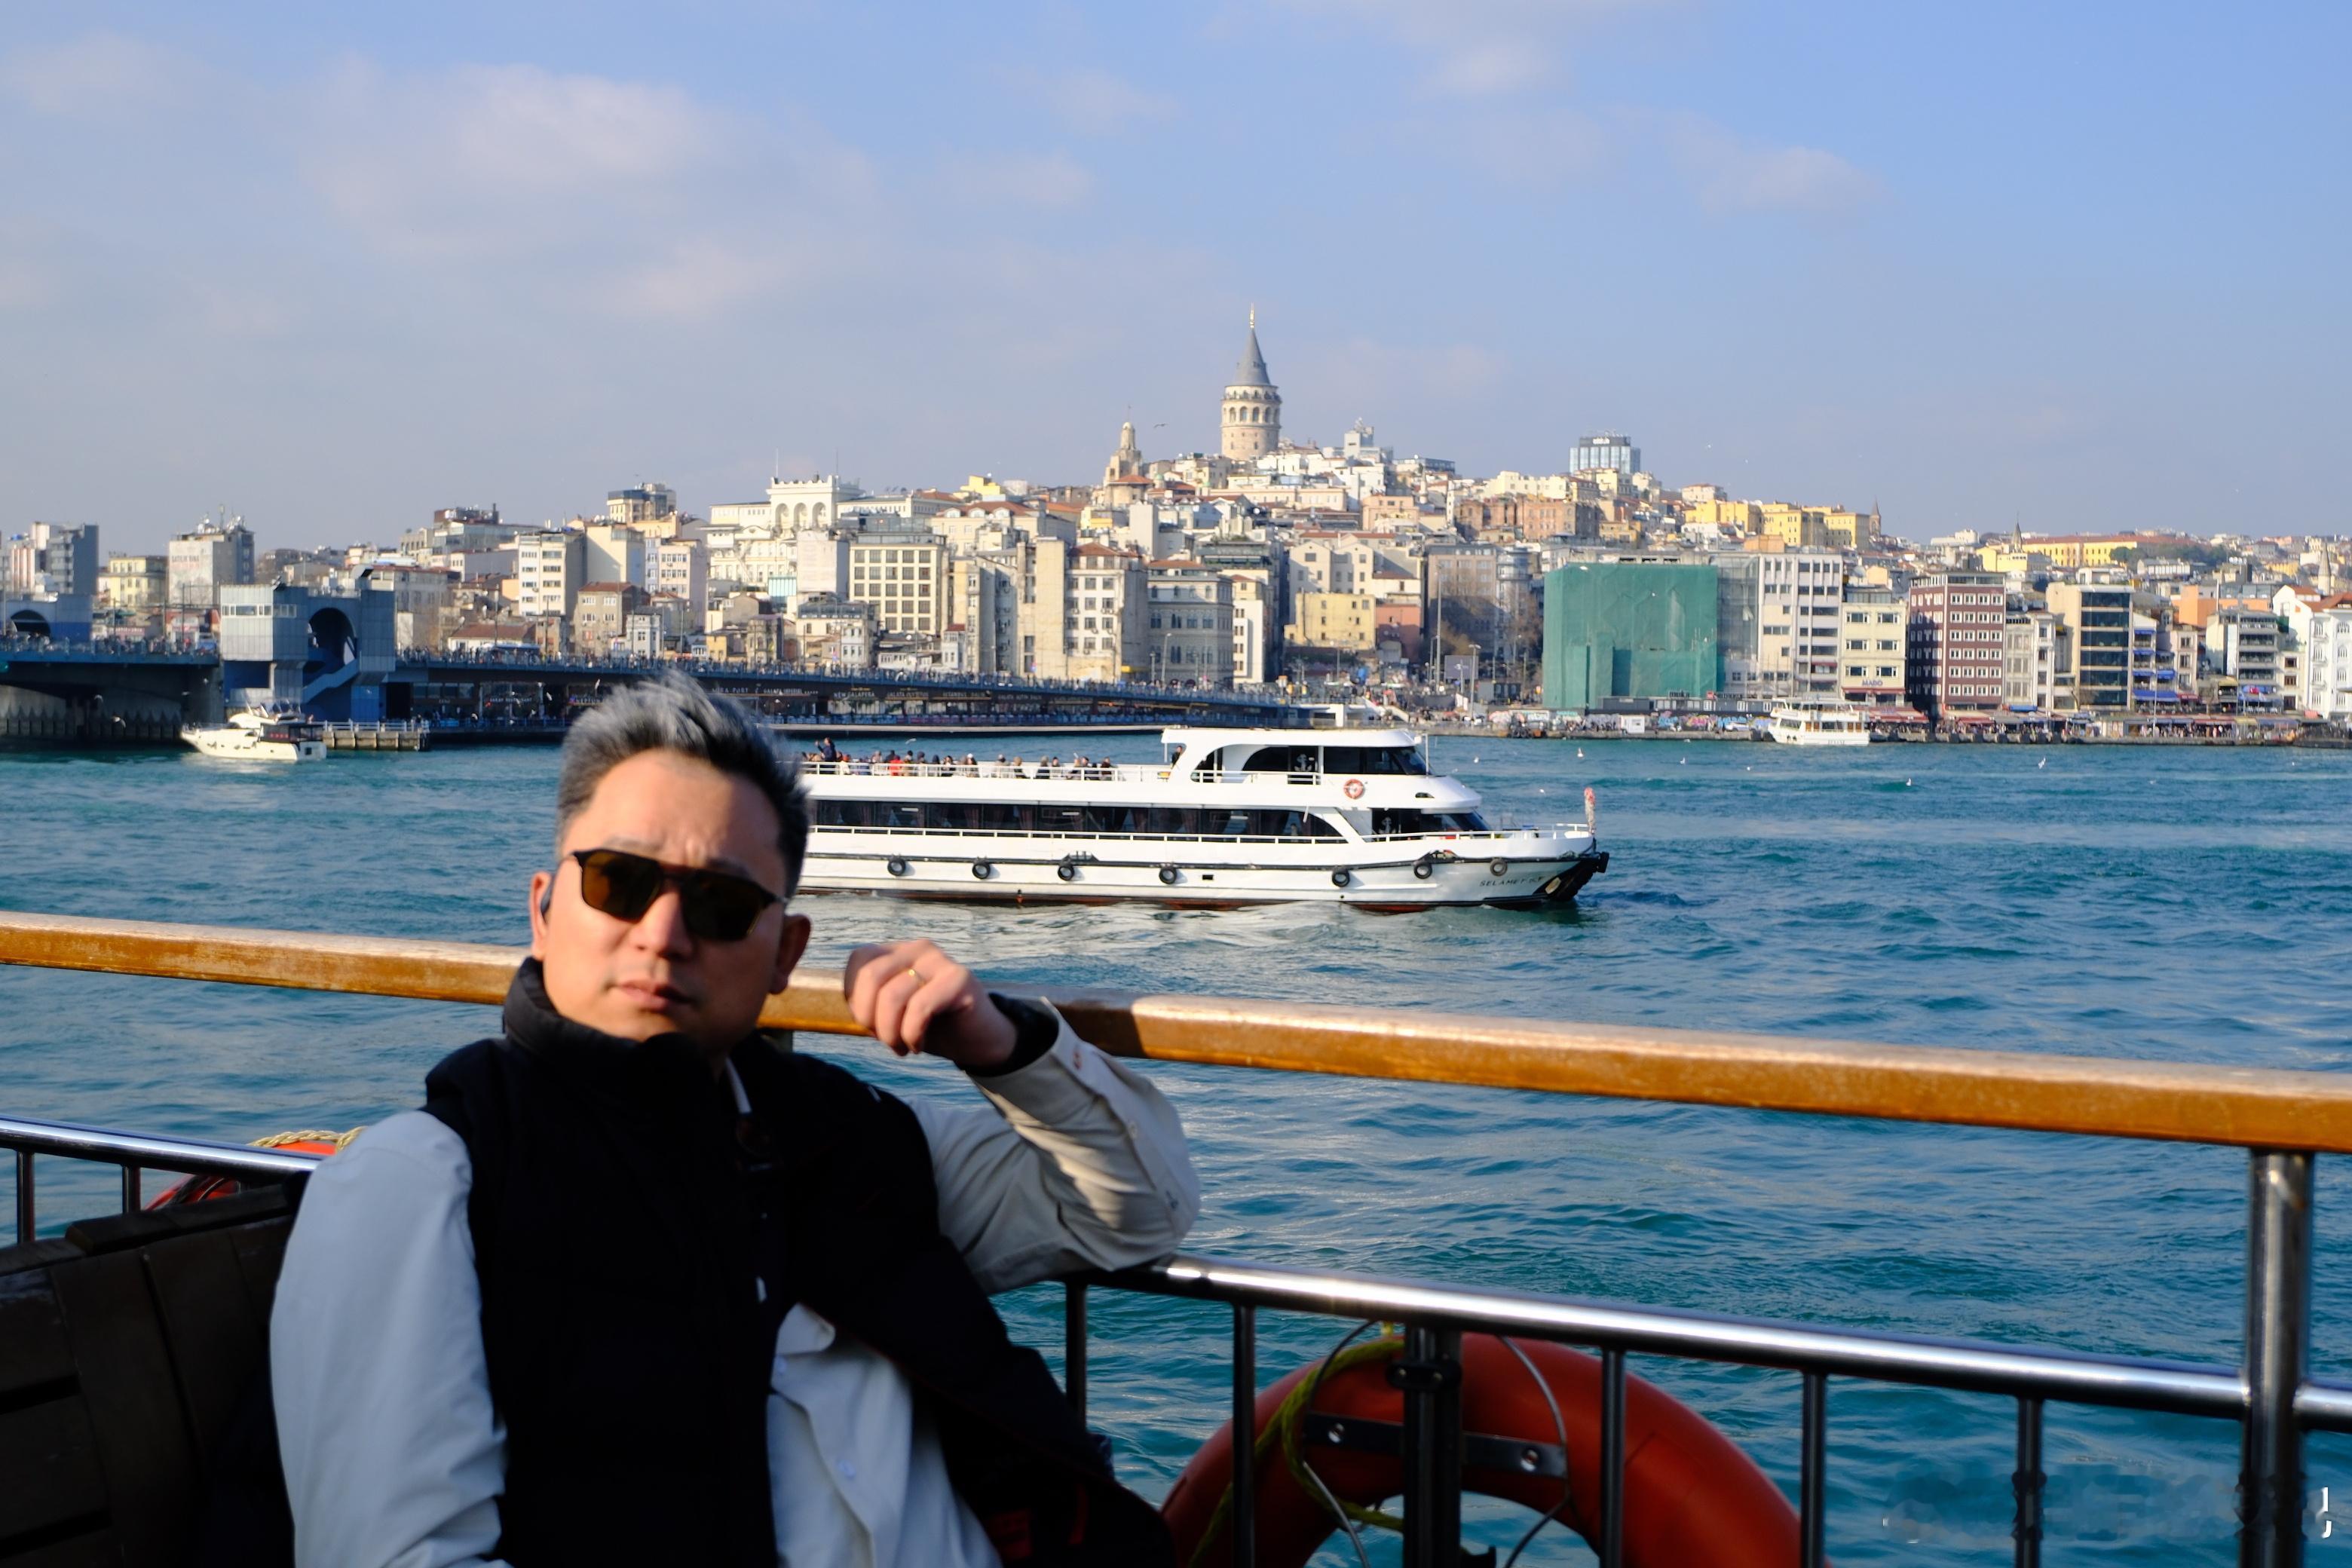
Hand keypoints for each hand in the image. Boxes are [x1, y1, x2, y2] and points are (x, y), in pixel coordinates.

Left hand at [842, 939, 1015, 1068]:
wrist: (978, 1039)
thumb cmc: (931, 1026)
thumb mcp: (892, 1013)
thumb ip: (869, 1002)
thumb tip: (846, 1005)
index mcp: (897, 952)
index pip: (858, 963)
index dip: (856, 1000)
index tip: (872, 1026)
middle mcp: (917, 948)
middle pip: (870, 976)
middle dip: (871, 1020)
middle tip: (886, 1041)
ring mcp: (939, 960)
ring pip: (893, 995)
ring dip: (891, 1034)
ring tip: (903, 1047)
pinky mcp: (959, 978)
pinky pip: (920, 1007)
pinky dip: (912, 1034)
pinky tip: (919, 1044)